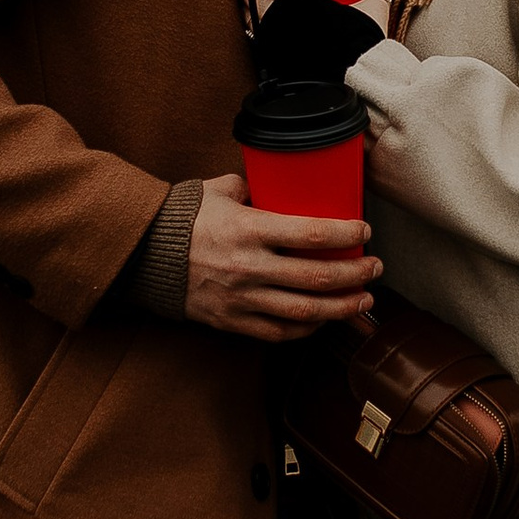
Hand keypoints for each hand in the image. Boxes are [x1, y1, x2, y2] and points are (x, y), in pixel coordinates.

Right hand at [184, 174, 378, 339]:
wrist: (142, 254)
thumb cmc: (183, 217)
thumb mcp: (220, 190)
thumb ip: (255, 188)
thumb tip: (282, 186)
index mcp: (249, 229)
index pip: (311, 233)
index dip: (346, 234)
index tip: (365, 231)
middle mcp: (248, 267)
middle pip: (317, 277)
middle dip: (355, 275)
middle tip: (376, 268)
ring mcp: (241, 298)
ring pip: (304, 311)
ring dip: (341, 307)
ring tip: (364, 300)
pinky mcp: (232, 321)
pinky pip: (278, 333)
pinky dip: (307, 329)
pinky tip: (325, 320)